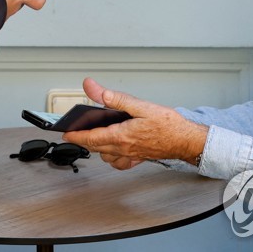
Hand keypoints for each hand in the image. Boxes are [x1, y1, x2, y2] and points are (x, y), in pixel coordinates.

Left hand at [61, 77, 208, 169]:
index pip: (90, 138)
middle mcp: (124, 149)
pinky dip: (113, 158)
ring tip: (93, 137)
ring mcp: (131, 155)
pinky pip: (120, 162)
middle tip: (74, 134)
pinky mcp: (139, 158)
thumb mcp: (140, 106)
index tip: (65, 133)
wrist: (187, 140)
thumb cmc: (168, 124)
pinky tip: (114, 150)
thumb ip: (114, 98)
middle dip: (83, 141)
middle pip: (96, 147)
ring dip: (97, 148)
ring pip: (106, 156)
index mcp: (121, 136)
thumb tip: (94, 89)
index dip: (75, 136)